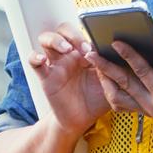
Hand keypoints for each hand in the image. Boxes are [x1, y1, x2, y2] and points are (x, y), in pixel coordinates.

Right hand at [29, 22, 109, 136]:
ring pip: (46, 39)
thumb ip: (113, 70)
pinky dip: (35, 57)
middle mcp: (69, 55)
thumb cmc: (96, 101)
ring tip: (66, 49)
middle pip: (63, 30)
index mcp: (85, 53)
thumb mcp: (110, 84)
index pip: (83, 33)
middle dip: (72, 34)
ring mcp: (56, 64)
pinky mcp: (46, 76)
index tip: (96, 46)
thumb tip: (118, 55)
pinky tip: (42, 59)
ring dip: (55, 40)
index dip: (88, 36)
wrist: (82, 121)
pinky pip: (34, 62)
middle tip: (82, 48)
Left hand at [85, 37, 152, 121]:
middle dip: (105, 67)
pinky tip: (106, 75)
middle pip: (123, 84)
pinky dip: (111, 90)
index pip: (141, 72)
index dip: (128, 55)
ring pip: (117, 98)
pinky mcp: (144, 111)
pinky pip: (121, 103)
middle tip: (90, 52)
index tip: (114, 42)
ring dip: (105, 81)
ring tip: (95, 63)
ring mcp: (147, 111)